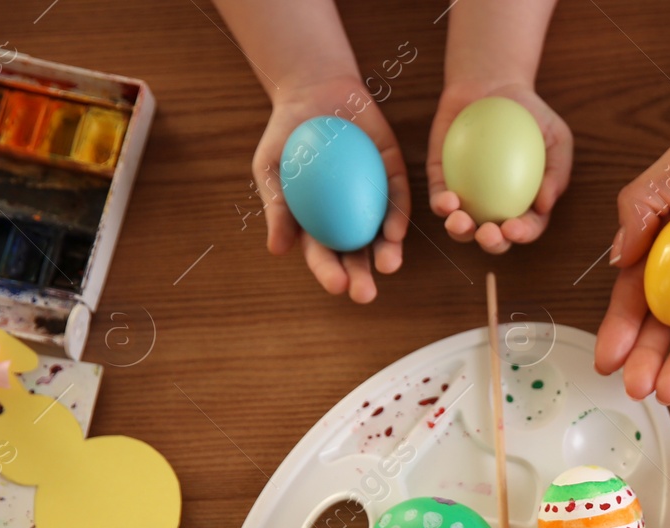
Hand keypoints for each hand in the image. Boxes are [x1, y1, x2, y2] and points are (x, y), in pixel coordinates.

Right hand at [253, 75, 410, 302]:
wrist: (313, 92)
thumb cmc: (285, 134)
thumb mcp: (271, 168)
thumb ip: (276, 207)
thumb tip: (276, 250)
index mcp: (318, 223)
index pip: (324, 255)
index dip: (330, 273)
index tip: (337, 286)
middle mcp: (349, 216)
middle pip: (358, 254)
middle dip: (362, 276)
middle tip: (365, 293)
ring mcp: (372, 197)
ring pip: (383, 234)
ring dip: (387, 253)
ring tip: (388, 266)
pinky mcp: (392, 174)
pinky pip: (397, 199)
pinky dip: (397, 216)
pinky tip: (396, 231)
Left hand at [427, 82, 571, 253]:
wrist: (492, 83)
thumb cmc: (531, 113)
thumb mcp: (557, 136)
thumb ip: (557, 171)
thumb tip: (545, 206)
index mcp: (526, 204)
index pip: (526, 227)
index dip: (522, 235)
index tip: (514, 227)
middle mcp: (495, 207)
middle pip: (492, 237)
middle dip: (490, 243)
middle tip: (488, 233)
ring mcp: (467, 196)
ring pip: (460, 227)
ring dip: (459, 232)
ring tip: (460, 221)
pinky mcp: (441, 180)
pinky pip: (438, 198)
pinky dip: (440, 205)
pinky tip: (446, 200)